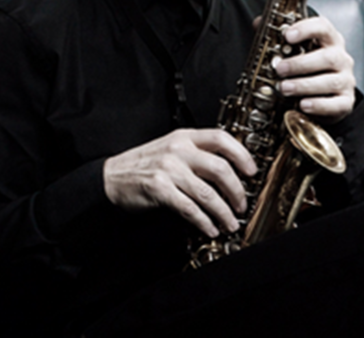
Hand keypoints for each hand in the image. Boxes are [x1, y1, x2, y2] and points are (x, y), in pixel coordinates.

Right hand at [103, 128, 257, 237]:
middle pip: (220, 168)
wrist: (111, 177)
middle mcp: (179, 150)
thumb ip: (198, 153)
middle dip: (237, 191)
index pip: (221, 138)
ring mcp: (169, 169)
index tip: (252, 171)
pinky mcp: (160, 189)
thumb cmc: (145, 164)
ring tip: (230, 223)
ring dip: (223, 212)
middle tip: (242, 205)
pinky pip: (190, 208)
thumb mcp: (172, 148)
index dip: (242, 154)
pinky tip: (210, 228)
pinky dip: (204, 221)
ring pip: (207, 192)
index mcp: (185, 136)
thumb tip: (230, 171)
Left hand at [270, 15, 355, 122]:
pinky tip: (303, 104)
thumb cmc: (312, 69)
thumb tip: (259, 23)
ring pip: (331, 81)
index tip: (287, 35)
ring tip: (285, 88)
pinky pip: (336, 104)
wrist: (330, 95)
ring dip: (305, 85)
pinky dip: (318, 105)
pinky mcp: (346, 101)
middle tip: (279, 69)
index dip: (305, 29)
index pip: (323, 27)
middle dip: (300, 64)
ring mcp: (346, 80)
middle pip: (328, 57)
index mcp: (329, 41)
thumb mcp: (299, 51)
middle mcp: (341, 58)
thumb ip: (280, 37)